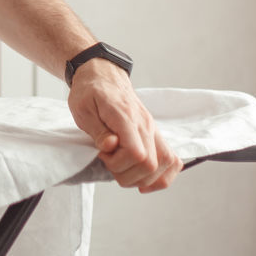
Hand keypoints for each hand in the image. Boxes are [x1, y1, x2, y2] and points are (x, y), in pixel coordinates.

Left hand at [67, 58, 181, 191]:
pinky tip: (145, 179)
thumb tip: (111, 146)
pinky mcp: (155, 134)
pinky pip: (172, 160)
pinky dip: (162, 175)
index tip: (102, 155)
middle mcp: (145, 124)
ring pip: (166, 164)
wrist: (103, 75)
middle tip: (109, 162)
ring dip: (144, 178)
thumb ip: (97, 130)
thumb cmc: (90, 92)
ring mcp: (153, 129)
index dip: (118, 163)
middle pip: (151, 164)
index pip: (137, 154)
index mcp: (126, 117)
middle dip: (127, 174)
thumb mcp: (83, 108)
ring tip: (123, 169)